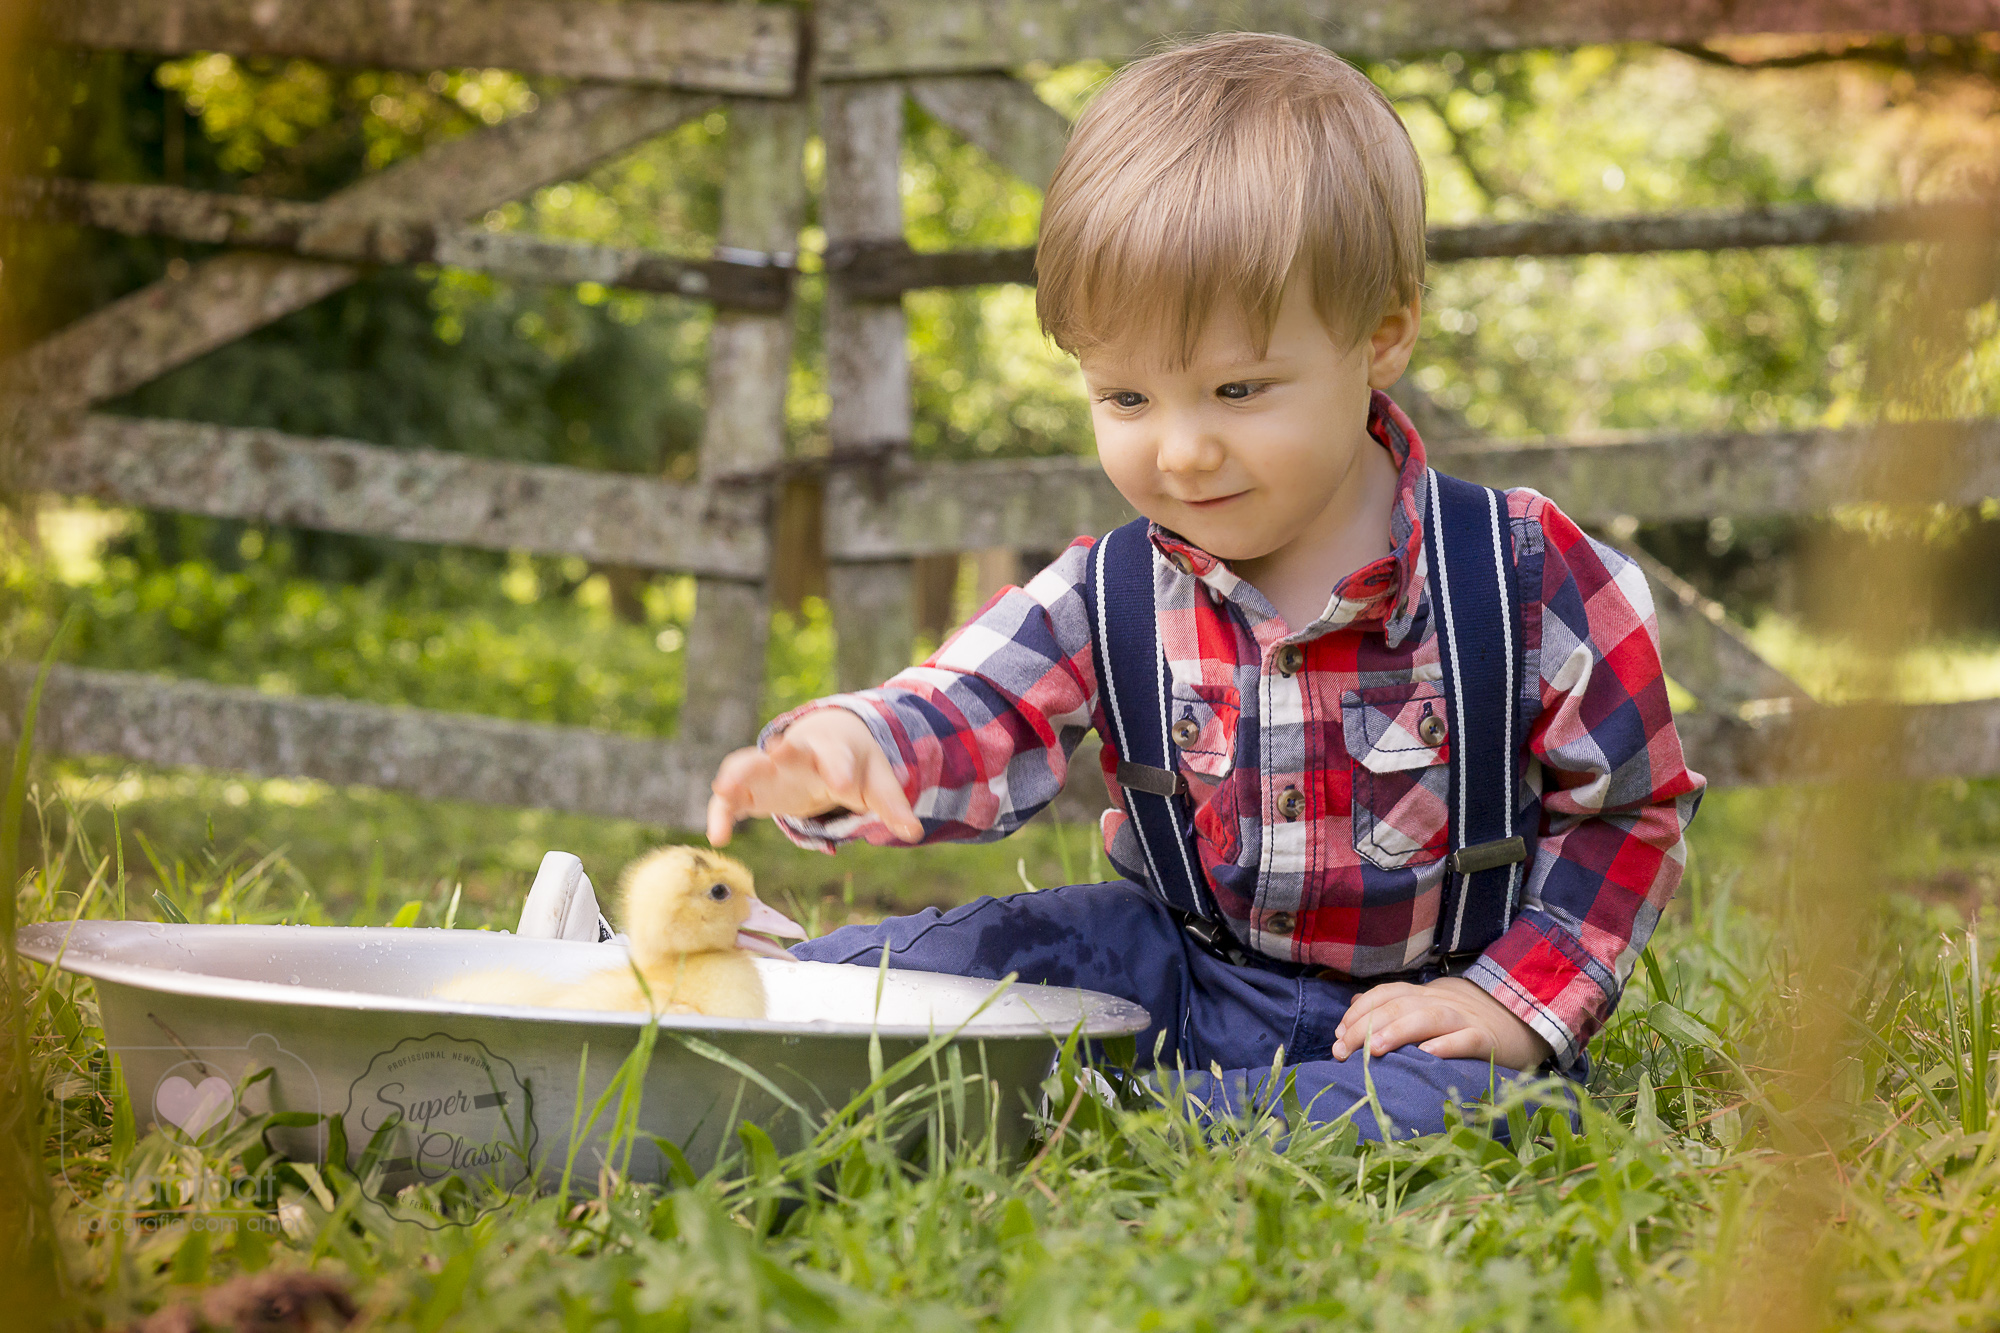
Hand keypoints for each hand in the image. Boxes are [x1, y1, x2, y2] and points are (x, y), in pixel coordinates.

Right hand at [706, 709, 922, 846]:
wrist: (827, 745)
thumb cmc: (855, 764)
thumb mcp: (877, 783)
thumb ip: (892, 806)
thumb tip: (914, 832)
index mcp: (832, 751)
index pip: (836, 756)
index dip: (841, 768)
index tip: (845, 785)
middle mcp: (796, 755)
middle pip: (785, 749)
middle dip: (780, 751)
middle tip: (775, 752)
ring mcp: (770, 770)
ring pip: (748, 765)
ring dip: (736, 774)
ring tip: (724, 788)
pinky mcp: (753, 790)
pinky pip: (731, 799)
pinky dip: (722, 814)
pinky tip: (718, 838)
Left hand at [1331, 976, 1552, 1071]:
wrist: (1524, 1016)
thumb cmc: (1466, 1019)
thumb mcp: (1429, 1005)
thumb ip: (1394, 1004)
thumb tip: (1356, 1004)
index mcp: (1424, 995)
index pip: (1384, 994)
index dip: (1358, 1012)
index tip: (1336, 1035)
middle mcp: (1440, 1001)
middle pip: (1398, 1006)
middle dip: (1365, 1026)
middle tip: (1342, 1051)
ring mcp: (1465, 1018)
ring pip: (1428, 1017)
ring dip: (1398, 1030)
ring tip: (1374, 1050)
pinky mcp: (1488, 1039)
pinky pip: (1466, 1039)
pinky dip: (1446, 1045)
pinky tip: (1426, 1055)